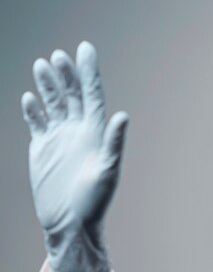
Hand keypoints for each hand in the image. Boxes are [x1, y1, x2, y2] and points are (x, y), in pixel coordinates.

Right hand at [21, 41, 128, 271]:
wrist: (71, 224)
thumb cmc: (95, 202)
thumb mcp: (108, 171)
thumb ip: (114, 143)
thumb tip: (123, 115)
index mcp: (95, 132)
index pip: (92, 94)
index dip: (89, 71)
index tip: (84, 48)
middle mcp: (78, 131)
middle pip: (70, 94)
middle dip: (66, 74)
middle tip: (58, 55)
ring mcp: (59, 138)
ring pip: (53, 104)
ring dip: (48, 85)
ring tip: (42, 64)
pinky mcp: (42, 149)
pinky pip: (37, 123)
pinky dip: (33, 109)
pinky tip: (30, 97)